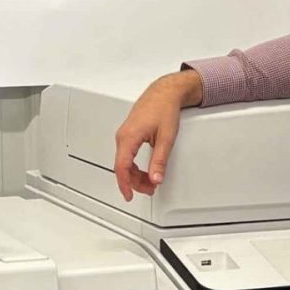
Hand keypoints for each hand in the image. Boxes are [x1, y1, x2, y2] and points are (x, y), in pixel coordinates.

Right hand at [113, 70, 203, 199]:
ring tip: (150, 182)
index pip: (122, 167)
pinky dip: (135, 165)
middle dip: (135, 182)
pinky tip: (145, 171)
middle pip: (123, 167)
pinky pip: (127, 154)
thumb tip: (155, 178)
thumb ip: (159, 161)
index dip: (125, 184)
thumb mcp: (166, 138)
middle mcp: (123, 136)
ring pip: (125, 161)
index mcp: (129, 137)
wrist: (164, 93)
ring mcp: (124, 135)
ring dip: (136, 174)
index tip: (129, 196)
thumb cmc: (164, 108)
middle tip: (150, 190)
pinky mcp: (129, 134)